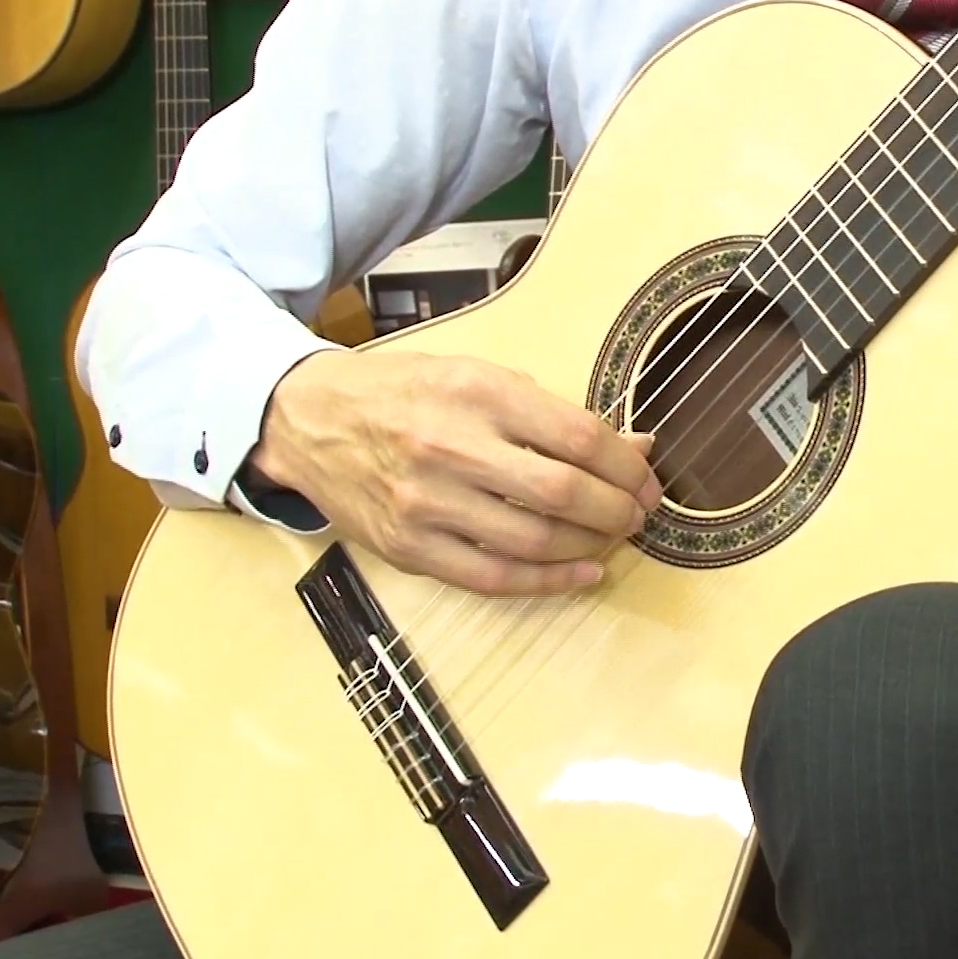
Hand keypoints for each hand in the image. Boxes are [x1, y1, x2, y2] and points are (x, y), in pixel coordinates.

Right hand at [250, 349, 662, 595]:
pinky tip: (583, 573)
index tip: (646, 478)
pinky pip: (494, 577)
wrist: (311, 420)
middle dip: (617, 510)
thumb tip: (634, 447)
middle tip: (637, 513)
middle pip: (563, 493)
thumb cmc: (405, 393)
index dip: (626, 466)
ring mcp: (427, 503)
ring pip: (534, 541)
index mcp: (476, 392)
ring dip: (591, 547)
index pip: (578, 437)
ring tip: (612, 539)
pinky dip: (549, 581)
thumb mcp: (480, 377)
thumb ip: (554, 414)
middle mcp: (451, 447)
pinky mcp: (409, 548)